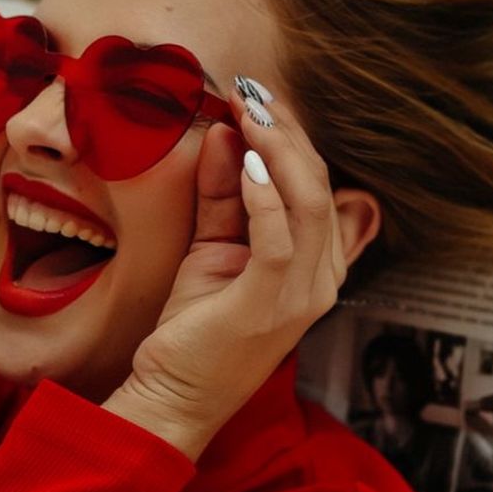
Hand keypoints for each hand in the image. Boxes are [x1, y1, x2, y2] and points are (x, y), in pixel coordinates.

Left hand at [112, 87, 345, 451]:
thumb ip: (221, 194)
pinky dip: (265, 195)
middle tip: (252, 93)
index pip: (318, 185)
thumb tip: (222, 133)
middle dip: (286, 132)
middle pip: (319, 186)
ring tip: (250, 112)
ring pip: (310, 203)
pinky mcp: (267, 305)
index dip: (292, 137)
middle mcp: (321, 279)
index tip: (259, 98)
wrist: (171, 398)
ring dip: (279, 150)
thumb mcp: (212, 247)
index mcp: (317, 265)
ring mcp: (300, 295)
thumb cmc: (195, 329)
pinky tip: (246, 162)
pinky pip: (280, 238)